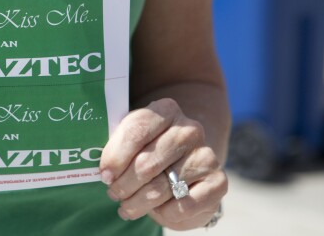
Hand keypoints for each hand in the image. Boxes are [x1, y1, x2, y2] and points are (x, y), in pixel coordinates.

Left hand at [100, 98, 227, 229]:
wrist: (187, 171)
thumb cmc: (150, 152)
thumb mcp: (132, 142)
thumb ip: (118, 148)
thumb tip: (106, 171)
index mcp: (166, 110)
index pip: (136, 131)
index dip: (116, 157)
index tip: (104, 175)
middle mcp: (190, 129)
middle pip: (146, 162)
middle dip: (124, 184)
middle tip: (113, 194)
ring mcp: (207, 155)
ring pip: (162, 187)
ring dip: (138, 202)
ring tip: (127, 207)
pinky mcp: (219, 182)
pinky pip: (184, 205)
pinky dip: (166, 213)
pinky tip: (158, 210)